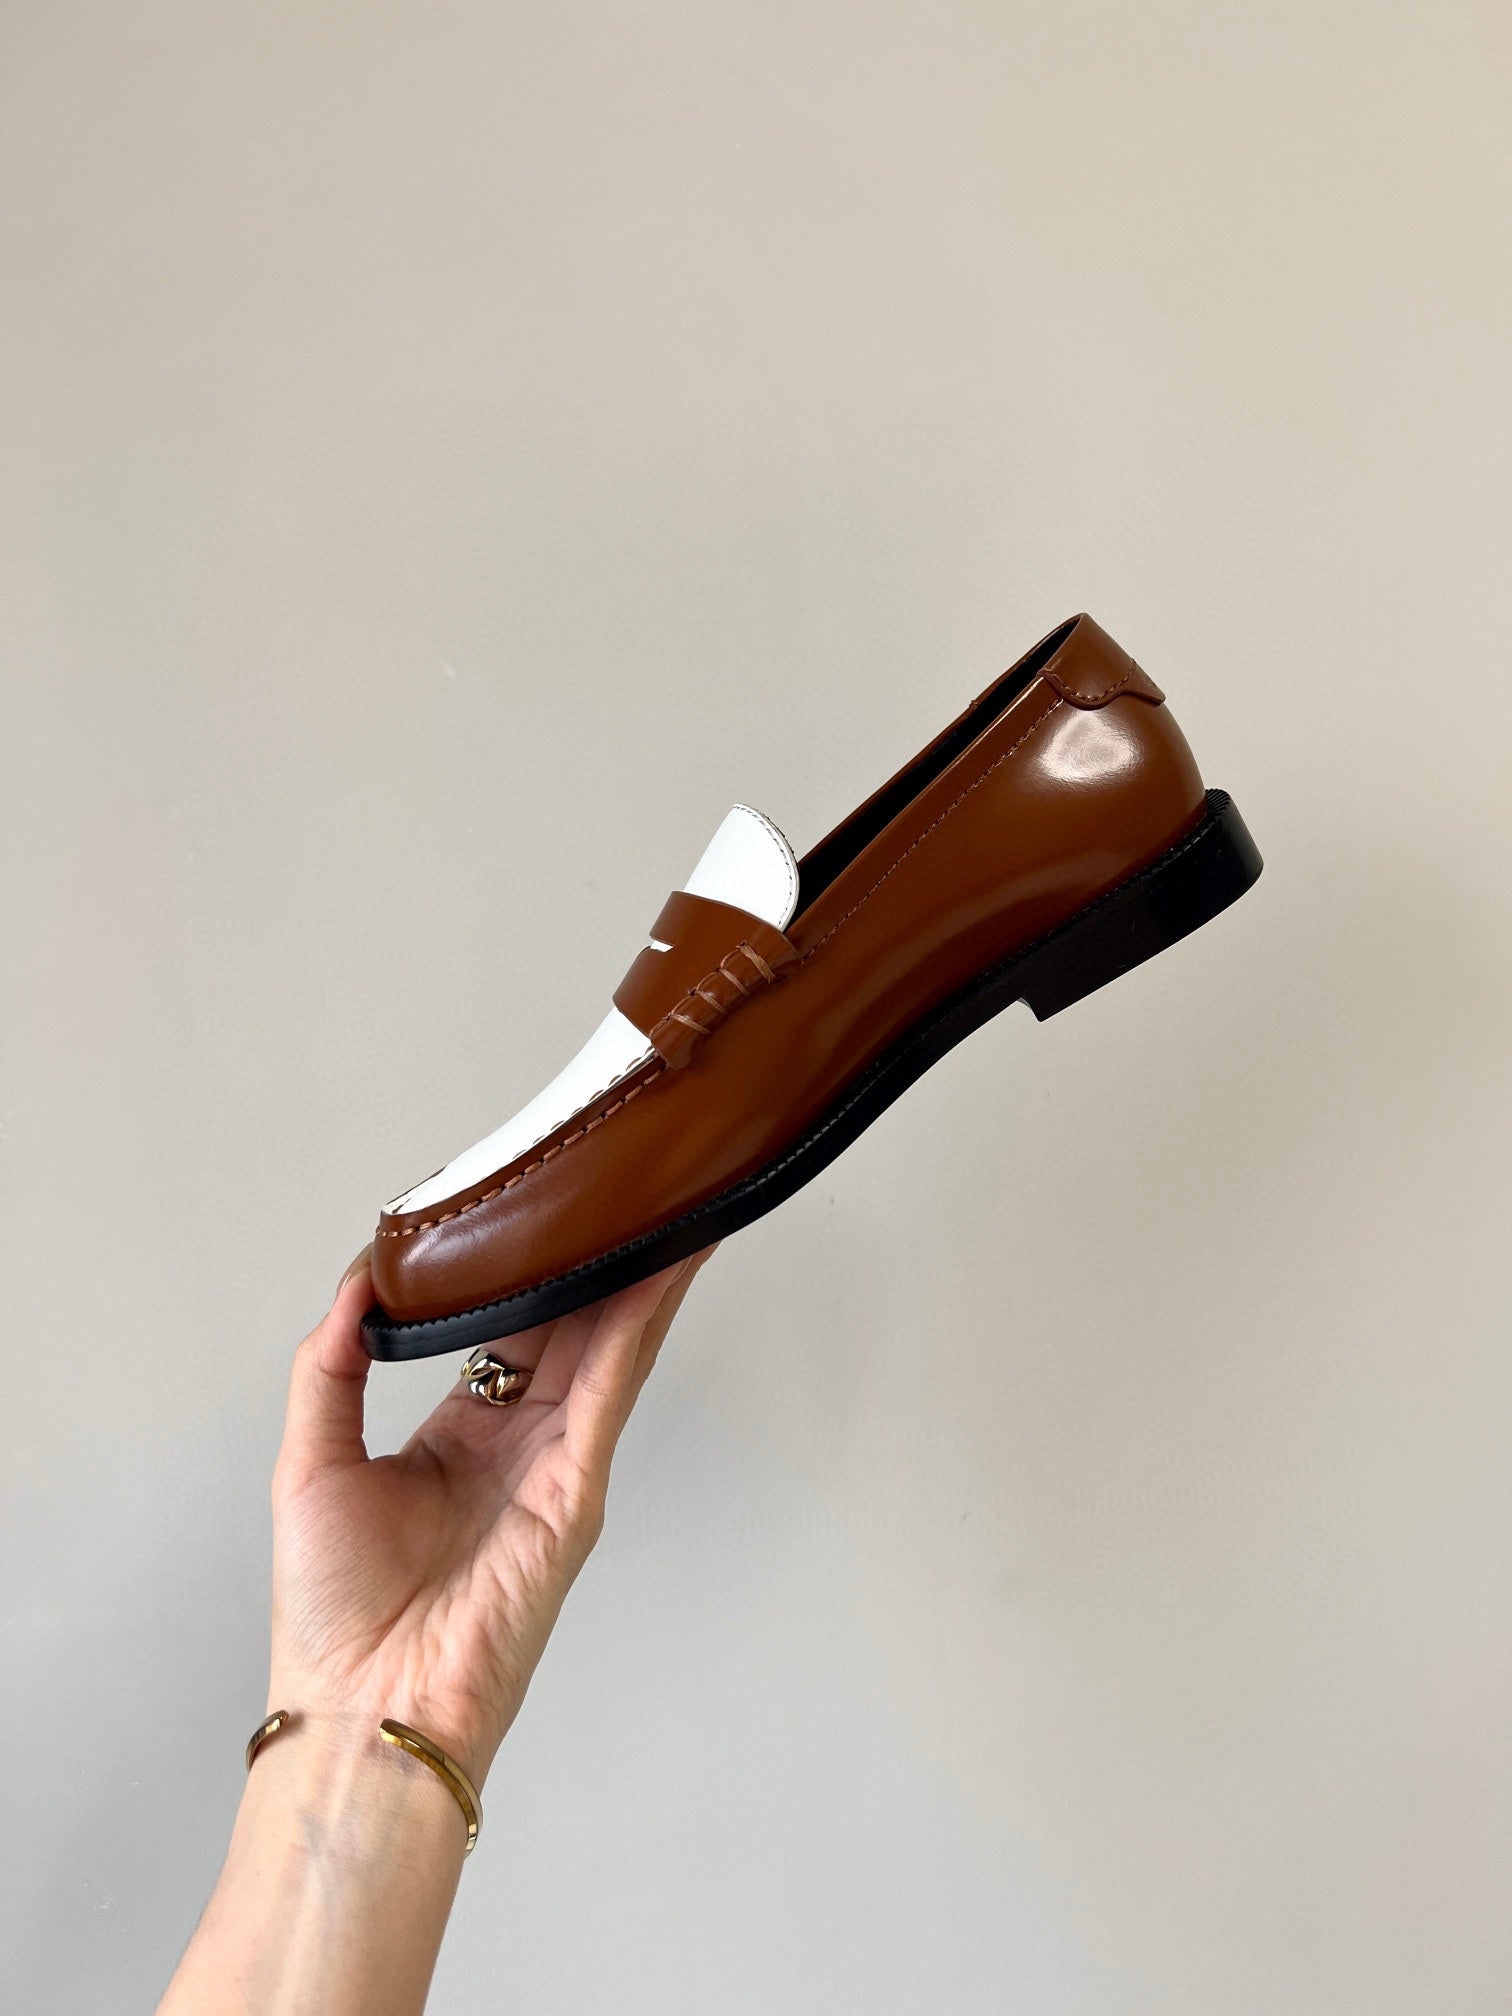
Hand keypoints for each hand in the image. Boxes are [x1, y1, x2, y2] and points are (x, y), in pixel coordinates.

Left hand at [268, 1251, 713, 1785]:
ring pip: (608, 1350)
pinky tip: (653, 1272)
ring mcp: (555, 1467)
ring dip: (637, 1281)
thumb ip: (329, 1365)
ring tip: (661, 1211)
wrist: (361, 1706)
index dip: (530, 1276)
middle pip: (572, 1333)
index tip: (540, 1215)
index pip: (511, 1339)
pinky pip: (610, 1390)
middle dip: (598, 1265)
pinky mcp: (576, 1489)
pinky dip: (637, 1327)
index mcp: (460, 1440)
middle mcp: (517, 1448)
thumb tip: (356, 1280)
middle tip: (620, 1194)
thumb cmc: (334, 1613)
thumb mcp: (309, 1461)